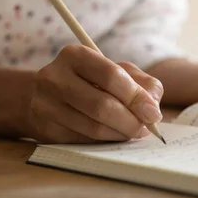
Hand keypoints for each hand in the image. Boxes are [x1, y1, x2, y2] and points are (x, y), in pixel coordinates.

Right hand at [27, 45, 163, 142]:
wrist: (44, 95)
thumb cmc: (88, 80)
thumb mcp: (114, 70)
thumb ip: (139, 82)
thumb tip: (152, 107)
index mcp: (75, 55)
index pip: (111, 76)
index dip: (136, 97)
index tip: (153, 113)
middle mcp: (54, 78)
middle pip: (101, 105)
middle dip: (130, 121)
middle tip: (145, 128)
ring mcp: (46, 105)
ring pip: (93, 128)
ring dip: (120, 134)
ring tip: (133, 132)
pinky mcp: (45, 129)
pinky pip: (83, 141)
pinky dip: (104, 141)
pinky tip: (113, 136)